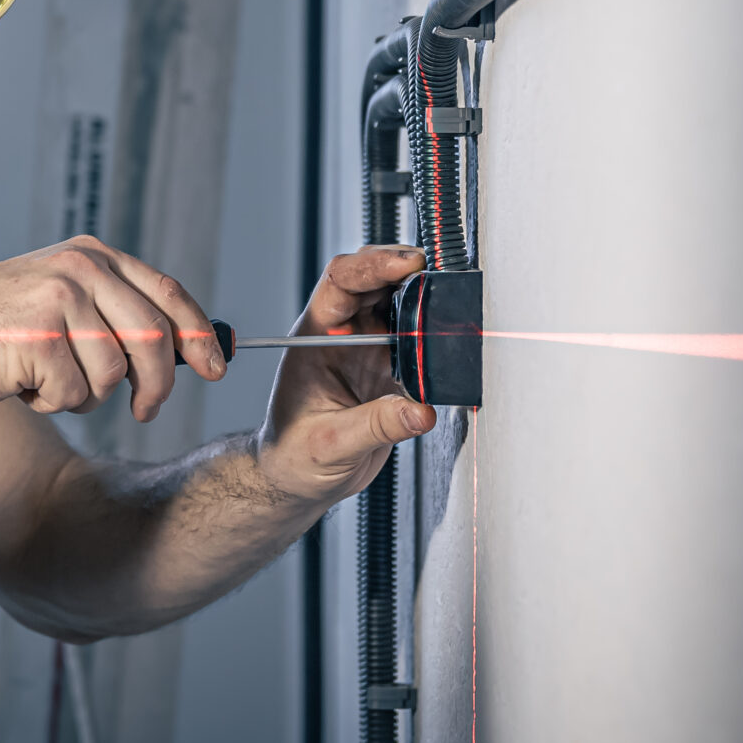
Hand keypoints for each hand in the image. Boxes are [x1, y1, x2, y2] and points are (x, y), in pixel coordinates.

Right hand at [0, 234, 225, 419]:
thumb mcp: (65, 304)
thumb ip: (119, 315)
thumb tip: (192, 351)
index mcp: (92, 255)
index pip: (168, 293)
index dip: (200, 335)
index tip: (217, 367)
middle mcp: (80, 268)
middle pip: (153, 338)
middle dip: (157, 385)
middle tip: (145, 410)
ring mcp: (58, 299)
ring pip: (114, 374)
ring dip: (87, 396)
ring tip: (50, 382)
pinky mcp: (38, 336)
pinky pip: (76, 392)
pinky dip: (55, 403)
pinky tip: (25, 385)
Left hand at [255, 245, 438, 502]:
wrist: (298, 479)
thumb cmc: (293, 456)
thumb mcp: (329, 444)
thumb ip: (375, 426)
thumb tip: (420, 411)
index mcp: (315, 335)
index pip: (342, 280)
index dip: (375, 264)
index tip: (408, 264)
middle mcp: (342, 334)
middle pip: (377, 281)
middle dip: (409, 270)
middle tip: (439, 275)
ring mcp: (368, 349)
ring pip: (401, 305)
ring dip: (425, 302)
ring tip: (450, 306)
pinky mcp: (391, 369)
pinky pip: (418, 343)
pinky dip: (436, 341)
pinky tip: (449, 349)